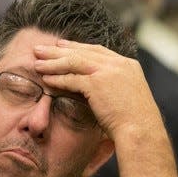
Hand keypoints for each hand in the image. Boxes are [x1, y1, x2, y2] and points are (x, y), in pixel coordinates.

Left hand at [33, 39, 163, 139]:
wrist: (141, 131)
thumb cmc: (136, 124)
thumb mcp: (128, 98)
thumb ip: (115, 88)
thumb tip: (101, 91)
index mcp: (127, 65)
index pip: (97, 50)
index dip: (77, 47)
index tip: (61, 46)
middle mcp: (118, 64)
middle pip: (83, 52)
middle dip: (59, 50)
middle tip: (41, 48)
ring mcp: (108, 72)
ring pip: (74, 62)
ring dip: (53, 62)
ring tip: (36, 62)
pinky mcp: (97, 83)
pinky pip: (72, 78)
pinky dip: (57, 79)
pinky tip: (45, 80)